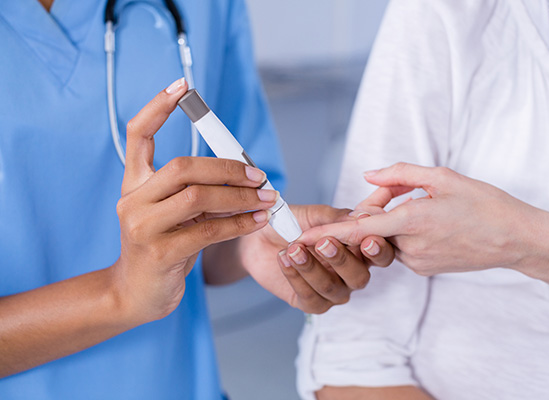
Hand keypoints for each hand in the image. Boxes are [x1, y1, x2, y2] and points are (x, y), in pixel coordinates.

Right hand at [112, 78, 278, 322]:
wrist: (136, 294)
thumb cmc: (162, 248)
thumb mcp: (175, 215)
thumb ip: (199, 192)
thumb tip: (245, 176)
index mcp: (134, 184)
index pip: (137, 134)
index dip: (157, 106)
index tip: (183, 86)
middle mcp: (132, 200)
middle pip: (183, 166)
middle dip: (228, 167)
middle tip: (259, 175)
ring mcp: (143, 226)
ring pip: (197, 197)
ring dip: (240, 196)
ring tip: (268, 198)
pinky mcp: (160, 252)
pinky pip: (208, 230)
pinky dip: (240, 223)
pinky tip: (258, 220)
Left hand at [240, 205, 394, 313]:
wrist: (260, 236)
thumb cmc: (293, 222)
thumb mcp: (315, 215)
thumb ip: (337, 218)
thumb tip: (361, 216)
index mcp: (359, 250)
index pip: (381, 255)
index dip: (378, 250)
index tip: (366, 240)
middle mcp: (351, 274)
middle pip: (359, 277)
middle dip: (341, 260)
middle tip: (323, 243)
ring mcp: (333, 291)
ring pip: (332, 288)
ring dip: (312, 267)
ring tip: (294, 248)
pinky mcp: (310, 303)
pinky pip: (310, 297)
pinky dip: (296, 277)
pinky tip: (285, 259)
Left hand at [300, 163, 548, 275]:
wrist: (516, 238)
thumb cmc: (483, 204)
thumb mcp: (443, 177)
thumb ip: (399, 175)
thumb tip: (367, 175)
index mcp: (411, 221)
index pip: (357, 229)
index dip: (326, 233)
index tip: (300, 238)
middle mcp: (409, 247)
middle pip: (373, 228)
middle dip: (374, 208)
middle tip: (398, 189)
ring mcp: (417, 262)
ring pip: (387, 238)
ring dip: (391, 221)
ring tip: (423, 204)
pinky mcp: (425, 269)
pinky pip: (401, 248)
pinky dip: (404, 233)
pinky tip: (431, 223)